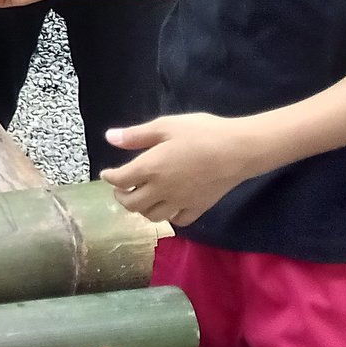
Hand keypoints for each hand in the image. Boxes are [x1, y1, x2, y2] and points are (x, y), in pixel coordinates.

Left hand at [102, 112, 258, 226]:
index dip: (110, 177)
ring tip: (142, 197)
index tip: (107, 174)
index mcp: (149, 168)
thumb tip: (110, 138)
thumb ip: (136, 135)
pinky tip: (169, 206)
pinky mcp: (198, 208)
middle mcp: (161, 190)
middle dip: (121, 197)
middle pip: (132, 204)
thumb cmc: (202, 133)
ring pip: (152, 216)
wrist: (239, 150)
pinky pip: (178, 221)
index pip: (120, 180)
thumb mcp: (166, 126)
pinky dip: (168, 217)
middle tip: (121, 189)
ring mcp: (180, 202)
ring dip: (141, 209)